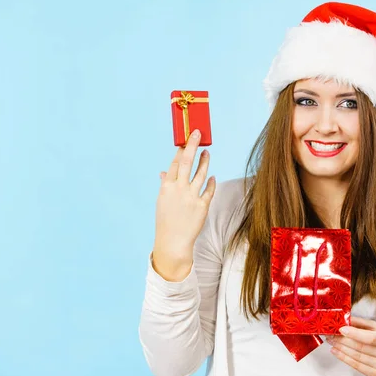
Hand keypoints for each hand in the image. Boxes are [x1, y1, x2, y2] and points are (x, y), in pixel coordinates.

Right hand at [152, 129, 216, 280]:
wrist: (173, 242)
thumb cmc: (166, 221)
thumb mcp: (162, 201)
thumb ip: (166, 185)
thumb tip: (164, 172)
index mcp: (166, 187)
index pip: (174, 163)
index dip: (180, 149)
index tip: (185, 139)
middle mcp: (178, 189)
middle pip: (186, 162)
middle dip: (192, 145)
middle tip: (197, 133)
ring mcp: (191, 197)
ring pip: (201, 173)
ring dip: (205, 161)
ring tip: (207, 152)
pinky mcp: (202, 206)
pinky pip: (209, 189)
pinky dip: (212, 182)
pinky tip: (213, 176)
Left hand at [326, 317, 375, 375]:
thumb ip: (364, 323)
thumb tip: (346, 317)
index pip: (370, 338)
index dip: (354, 334)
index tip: (341, 328)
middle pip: (360, 347)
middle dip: (342, 340)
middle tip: (330, 333)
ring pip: (356, 357)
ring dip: (340, 348)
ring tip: (330, 341)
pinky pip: (357, 366)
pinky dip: (344, 358)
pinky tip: (336, 351)